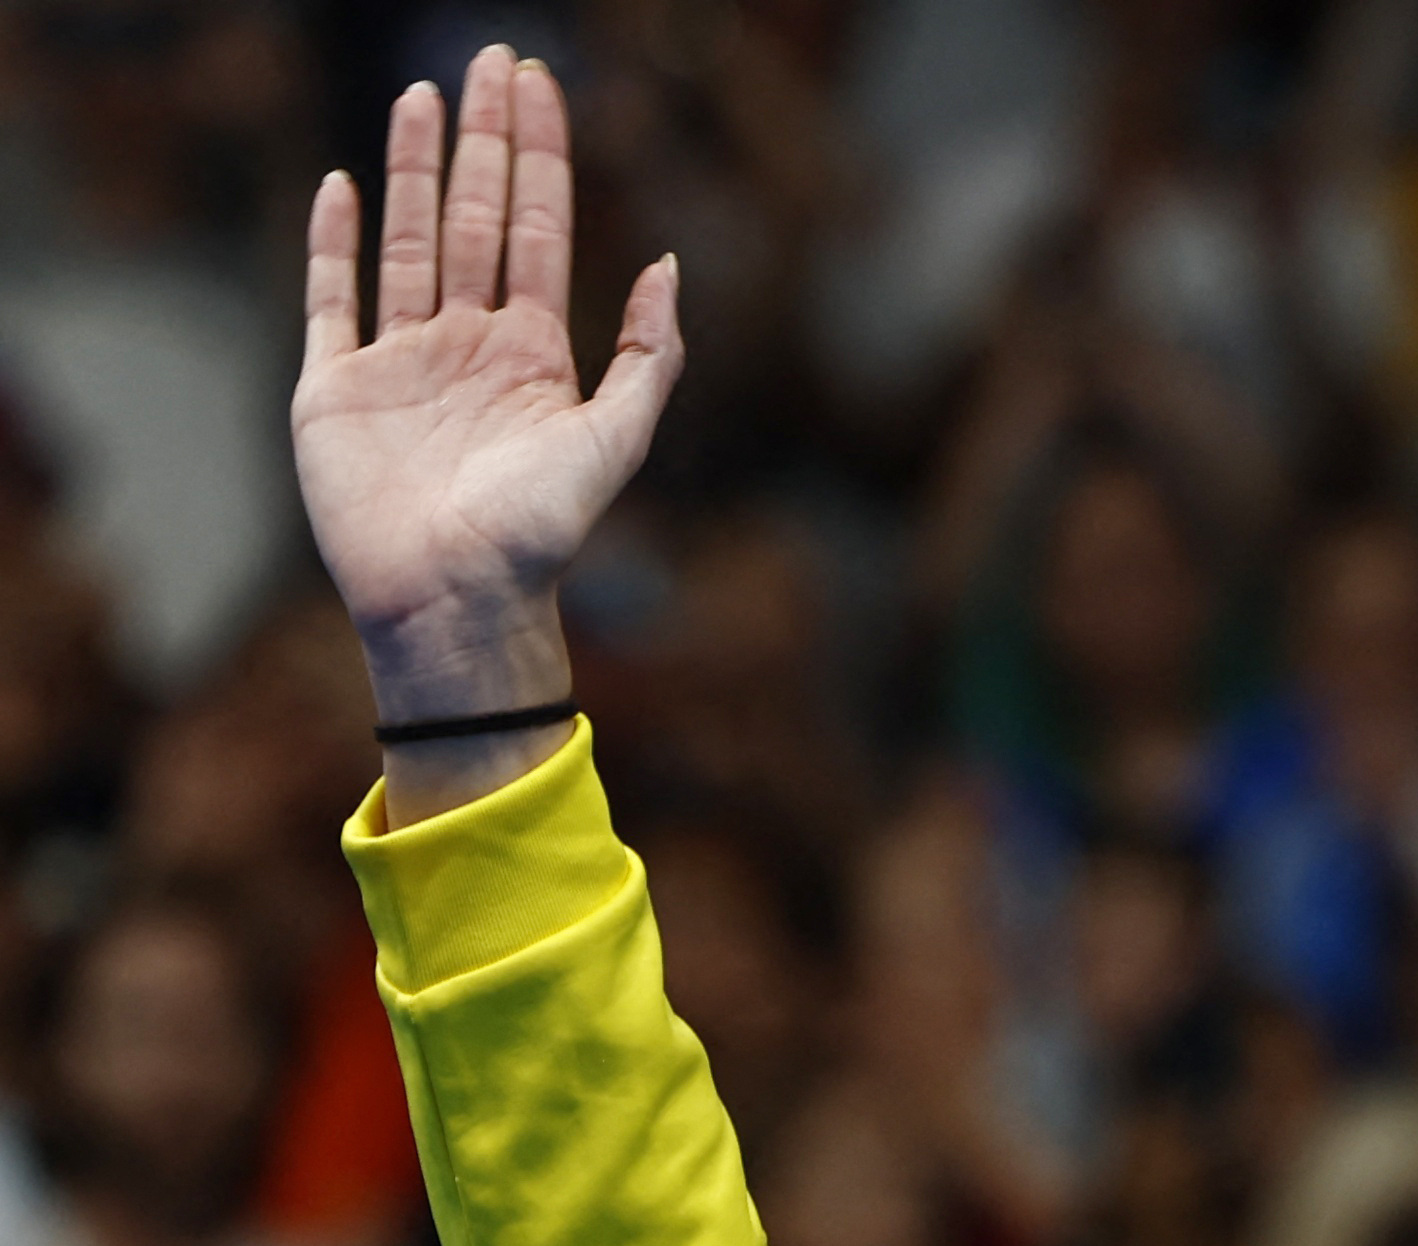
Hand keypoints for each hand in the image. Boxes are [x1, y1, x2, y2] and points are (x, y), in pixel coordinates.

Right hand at [292, 47, 680, 804]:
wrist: (457, 598)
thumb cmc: (541, 533)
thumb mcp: (615, 440)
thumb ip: (649, 356)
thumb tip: (669, 264)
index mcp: (534, 353)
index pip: (535, 229)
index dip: (538, 156)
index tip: (538, 84)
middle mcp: (467, 345)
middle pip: (474, 217)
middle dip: (484, 139)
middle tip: (490, 60)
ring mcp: (400, 361)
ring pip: (408, 241)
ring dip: (415, 168)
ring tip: (423, 96)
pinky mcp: (335, 388)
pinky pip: (332, 300)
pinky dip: (334, 243)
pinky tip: (346, 187)